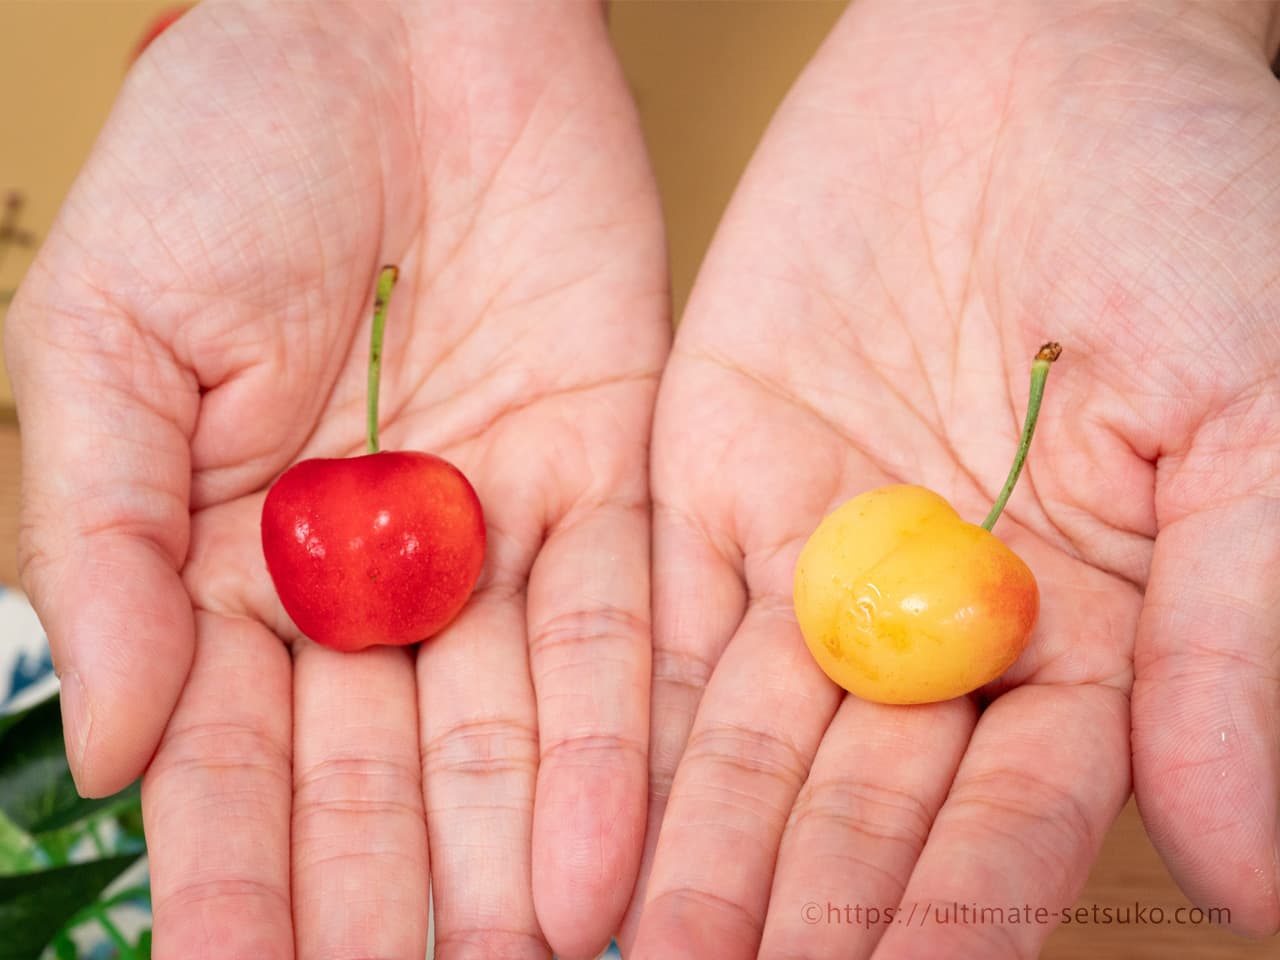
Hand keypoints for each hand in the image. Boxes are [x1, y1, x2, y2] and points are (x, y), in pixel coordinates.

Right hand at [5, 2, 666, 956]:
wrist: (396, 25)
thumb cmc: (228, 155)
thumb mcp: (111, 336)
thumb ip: (103, 547)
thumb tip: (106, 751)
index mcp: (232, 552)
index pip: (232, 755)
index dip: (234, 878)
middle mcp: (373, 567)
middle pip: (379, 772)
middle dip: (389, 899)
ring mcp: (496, 528)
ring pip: (504, 727)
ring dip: (511, 853)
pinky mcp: (610, 470)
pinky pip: (611, 622)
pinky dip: (607, 735)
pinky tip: (605, 857)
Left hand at [623, 1, 1279, 955]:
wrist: (1037, 59)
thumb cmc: (1194, 217)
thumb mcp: (1253, 418)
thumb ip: (1235, 640)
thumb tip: (1252, 871)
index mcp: (1085, 634)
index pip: (1016, 812)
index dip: (957, 912)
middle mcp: (934, 625)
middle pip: (862, 799)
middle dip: (798, 906)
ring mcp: (816, 560)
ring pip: (747, 736)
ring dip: (695, 844)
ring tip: (640, 949)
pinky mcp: (716, 483)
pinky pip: (664, 616)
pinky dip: (626, 717)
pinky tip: (586, 813)